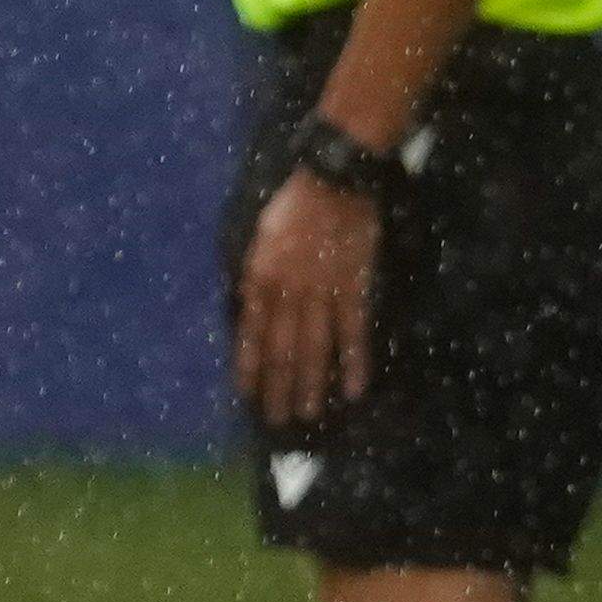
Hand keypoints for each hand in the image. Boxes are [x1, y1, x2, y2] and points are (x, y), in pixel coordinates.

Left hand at [235, 168, 380, 427]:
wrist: (334, 181)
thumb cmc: (294, 204)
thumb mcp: (259, 236)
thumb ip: (254, 274)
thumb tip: (245, 304)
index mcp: (261, 278)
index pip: (251, 332)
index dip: (248, 366)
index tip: (246, 395)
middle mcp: (289, 293)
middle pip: (282, 349)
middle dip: (278, 387)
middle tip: (277, 420)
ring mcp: (323, 294)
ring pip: (314, 348)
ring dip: (311, 384)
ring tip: (307, 414)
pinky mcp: (354, 290)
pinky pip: (354, 332)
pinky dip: (355, 362)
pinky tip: (355, 389)